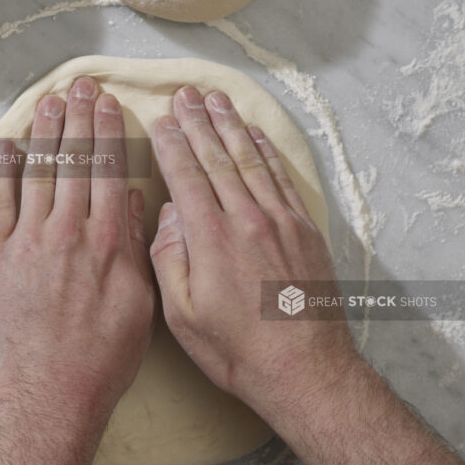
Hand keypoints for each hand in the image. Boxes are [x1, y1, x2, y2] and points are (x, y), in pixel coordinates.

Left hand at [0, 76, 154, 434]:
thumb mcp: (141, 302)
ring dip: (44, 132)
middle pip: (74, 161)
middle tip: (77, 85)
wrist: (52, 390)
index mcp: (110, 240)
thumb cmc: (103, 355)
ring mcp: (30, 241)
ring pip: (39, 172)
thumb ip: (137, 246)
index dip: (106, 131)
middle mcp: (70, 231)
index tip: (106, 102)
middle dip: (76, 118)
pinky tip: (5, 143)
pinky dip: (0, 169)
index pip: (109, 169)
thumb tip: (137, 199)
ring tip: (49, 100)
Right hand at [149, 86, 356, 419]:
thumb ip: (169, 259)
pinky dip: (266, 152)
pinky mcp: (304, 231)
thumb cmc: (236, 350)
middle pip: (217, 158)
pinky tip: (255, 135)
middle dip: (198, 123)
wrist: (304, 370)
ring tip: (216, 100)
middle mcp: (246, 220)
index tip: (160, 119)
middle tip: (184, 94)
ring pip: (250, 161)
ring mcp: (280, 222)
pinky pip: (281, 179)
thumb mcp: (182, 315)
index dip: (171, 144)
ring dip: (231, 127)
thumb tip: (167, 215)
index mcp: (210, 238)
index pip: (186, 176)